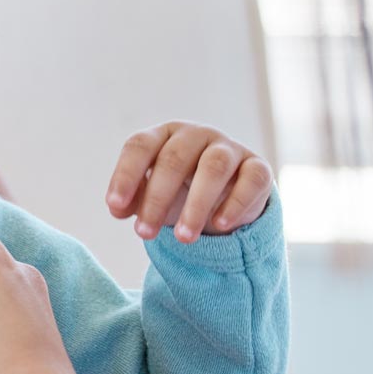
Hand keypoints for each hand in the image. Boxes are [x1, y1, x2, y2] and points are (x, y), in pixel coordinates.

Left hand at [106, 121, 273, 243]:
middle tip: (144, 233)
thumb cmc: (181, 192)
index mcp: (165, 135)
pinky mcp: (258, 167)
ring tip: (182, 238)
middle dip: (157, 198)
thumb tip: (117, 208)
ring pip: (213, 167)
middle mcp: (197, 135)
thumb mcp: (153, 195)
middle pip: (174, 158)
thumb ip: (132, 199)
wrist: (228, 197)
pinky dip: (235, 203)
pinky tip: (220, 226)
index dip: (126, 174)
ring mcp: (229, 149)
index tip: (115, 206)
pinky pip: (251, 180)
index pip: (140, 145)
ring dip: (196, 205)